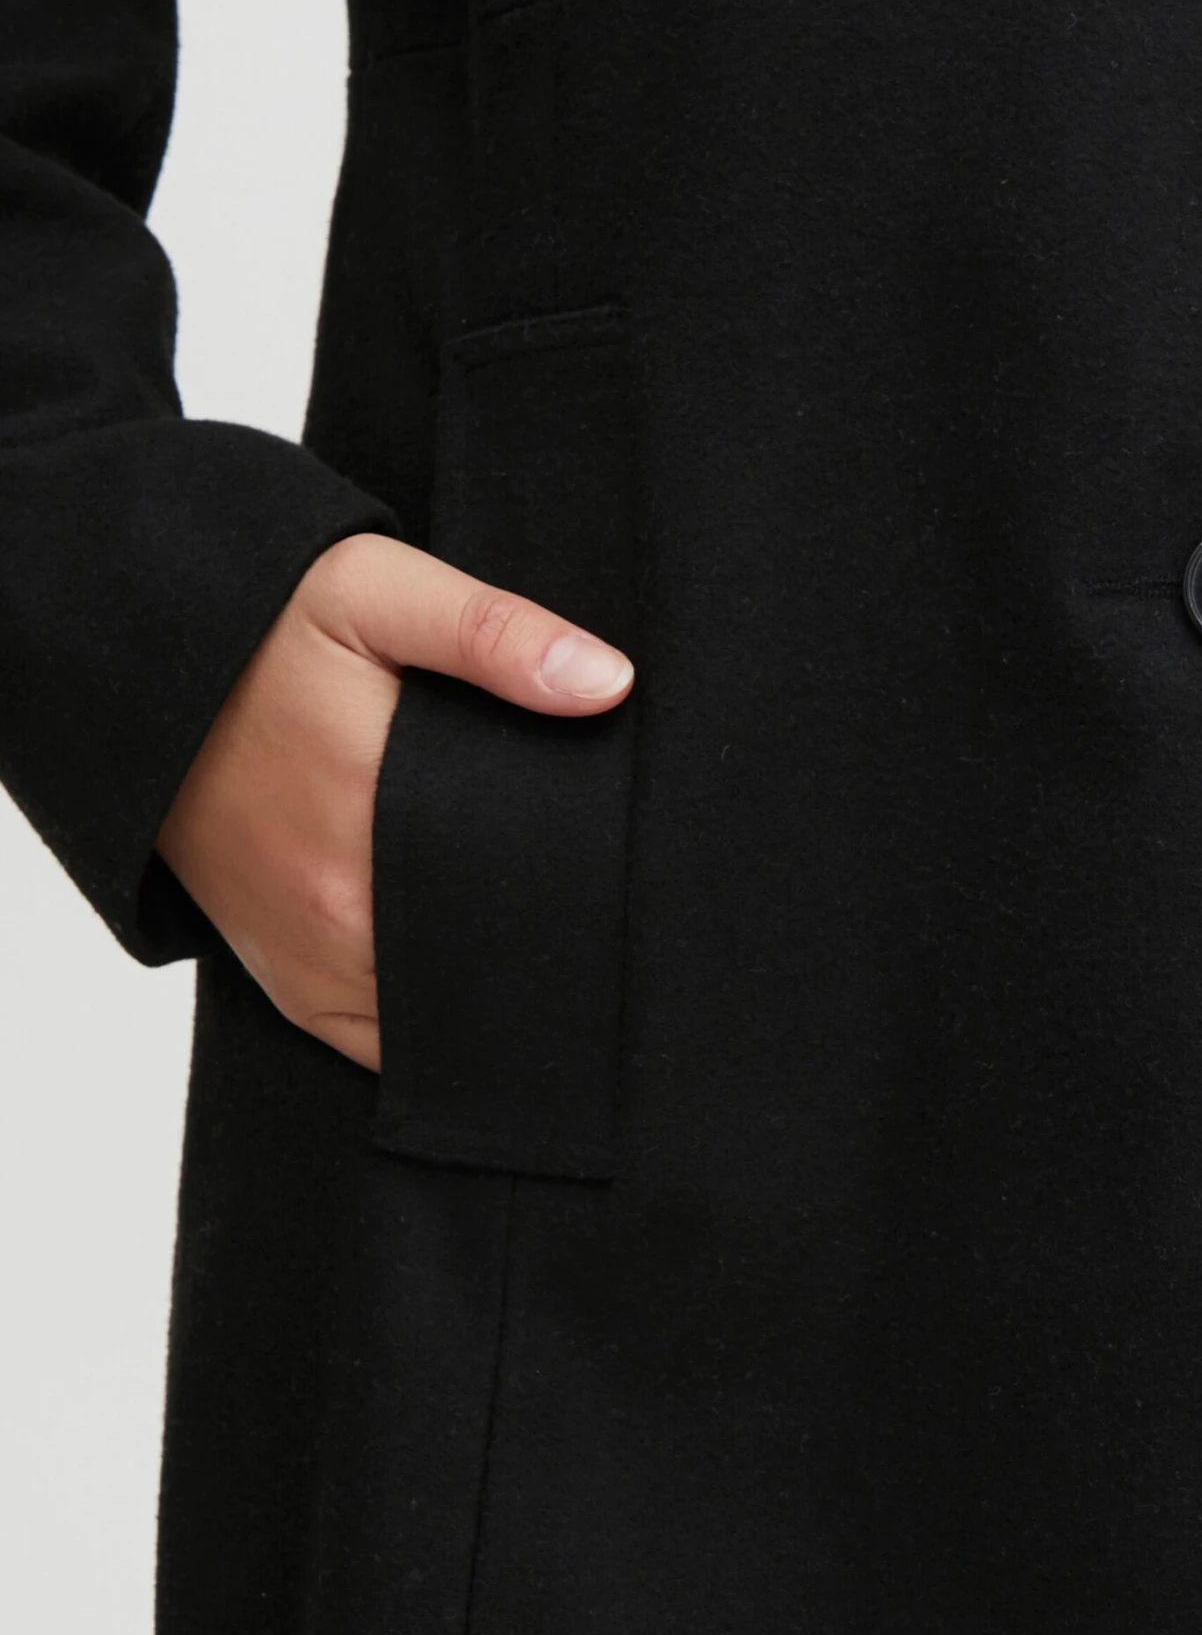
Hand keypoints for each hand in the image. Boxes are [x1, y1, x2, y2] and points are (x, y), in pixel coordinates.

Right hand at [152, 532, 634, 1071]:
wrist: (140, 672)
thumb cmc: (263, 627)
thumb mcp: (373, 590)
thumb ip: (492, 634)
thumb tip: (607, 683)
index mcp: (376, 821)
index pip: (523, 902)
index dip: (587, 903)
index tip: (629, 884)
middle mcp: (342, 917)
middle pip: (485, 967)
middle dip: (549, 951)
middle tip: (609, 920)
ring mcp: (313, 961)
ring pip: (439, 1019)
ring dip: (492, 994)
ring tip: (553, 955)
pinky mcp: (290, 983)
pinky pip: (383, 1044)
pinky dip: (433, 1029)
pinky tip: (478, 991)